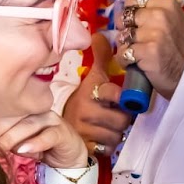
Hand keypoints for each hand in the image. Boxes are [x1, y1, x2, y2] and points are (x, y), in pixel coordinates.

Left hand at [0, 110, 85, 168]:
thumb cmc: (40, 147)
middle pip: (13, 118)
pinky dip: (35, 142)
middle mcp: (36, 111)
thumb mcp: (18, 144)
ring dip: (11, 138)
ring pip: (28, 125)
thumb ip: (3, 141)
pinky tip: (23, 150)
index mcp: (23, 111)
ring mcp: (51, 120)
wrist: (68, 157)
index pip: (2, 114)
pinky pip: (48, 136)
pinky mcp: (63, 132)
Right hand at [63, 33, 132, 157]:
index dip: (121, 98)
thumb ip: (101, 58)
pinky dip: (108, 146)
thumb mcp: (92, 79)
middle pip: (122, 119)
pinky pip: (108, 149)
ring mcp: (84, 131)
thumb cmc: (84, 101)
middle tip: (115, 115)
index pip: (114, 94)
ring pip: (117, 135)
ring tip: (108, 126)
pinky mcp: (85, 148)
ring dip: (116, 133)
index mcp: (89, 93)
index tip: (119, 99)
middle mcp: (85, 111)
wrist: (61, 127)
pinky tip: (102, 139)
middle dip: (122, 119)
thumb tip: (99, 34)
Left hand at [122, 0, 183, 98]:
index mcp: (166, 4)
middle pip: (125, 18)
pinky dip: (125, 61)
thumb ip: (151, 11)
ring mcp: (154, 33)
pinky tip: (135, 63)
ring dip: (125, 47)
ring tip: (137, 53)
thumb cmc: (179, 46)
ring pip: (122, 36)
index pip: (132, 1)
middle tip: (136, 41)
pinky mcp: (147, 51)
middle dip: (125, 30)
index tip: (134, 24)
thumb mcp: (172, 19)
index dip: (129, 14)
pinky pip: (122, 53)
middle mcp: (160, 15)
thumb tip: (123, 9)